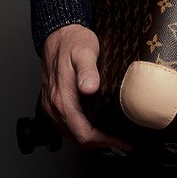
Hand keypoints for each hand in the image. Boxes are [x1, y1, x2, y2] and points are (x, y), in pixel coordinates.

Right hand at [40, 24, 131, 150]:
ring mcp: (51, 106)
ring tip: (114, 135)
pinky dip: (82, 131)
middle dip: (102, 142)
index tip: (123, 140)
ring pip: (72, 135)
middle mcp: (54, 106)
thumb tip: (89, 88)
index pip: (83, 133)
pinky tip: (97, 125)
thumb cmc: (73, 42)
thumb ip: (87, 70)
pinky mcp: (52, 104)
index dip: (105, 141)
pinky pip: (66, 126)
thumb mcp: (85, 51)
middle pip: (78, 139)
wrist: (57, 35)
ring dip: (93, 138)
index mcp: (62, 98)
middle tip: (124, 139)